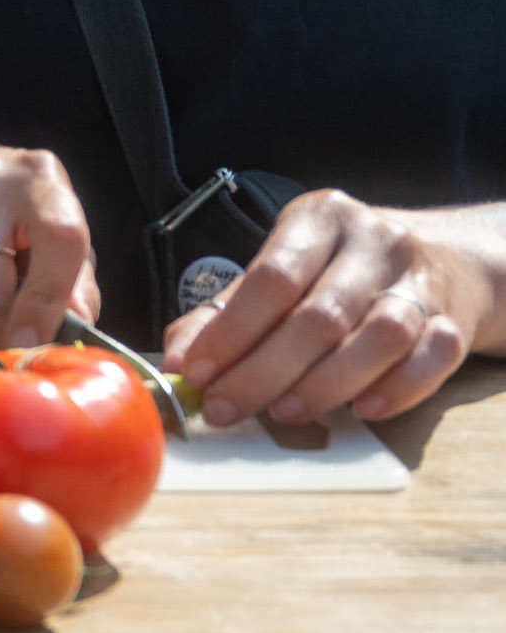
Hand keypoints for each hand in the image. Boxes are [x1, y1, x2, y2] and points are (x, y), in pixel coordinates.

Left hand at [162, 191, 483, 427]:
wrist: (443, 261)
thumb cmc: (337, 272)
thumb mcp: (281, 271)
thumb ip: (223, 313)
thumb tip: (177, 362)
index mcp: (320, 218)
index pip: (271, 277)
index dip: (230, 332)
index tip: (196, 374)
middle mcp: (374, 241)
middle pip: (319, 315)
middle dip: (264, 372)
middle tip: (226, 409)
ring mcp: (420, 280)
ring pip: (379, 336)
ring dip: (327, 385)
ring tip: (285, 413)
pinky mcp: (455, 320)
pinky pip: (432, 358)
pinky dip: (398, 388)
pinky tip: (363, 411)